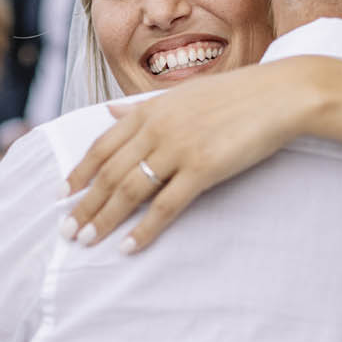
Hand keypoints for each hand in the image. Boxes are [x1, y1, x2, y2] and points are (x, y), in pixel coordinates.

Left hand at [62, 63, 303, 252]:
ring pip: (130, 190)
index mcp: (149, 110)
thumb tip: (110, 112)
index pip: (102, 146)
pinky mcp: (203, 169)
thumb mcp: (181, 95)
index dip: (78, 172)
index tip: (61, 194)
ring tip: (86, 241)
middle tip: (66, 231)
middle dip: (84, 204)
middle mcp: (157, 128)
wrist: (280, 94)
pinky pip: (166, 206)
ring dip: (104, 219)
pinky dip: (144, 229)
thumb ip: (143, 107)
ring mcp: (179, 148)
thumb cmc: (235, 94)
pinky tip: (128, 247)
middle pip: (109, 172)